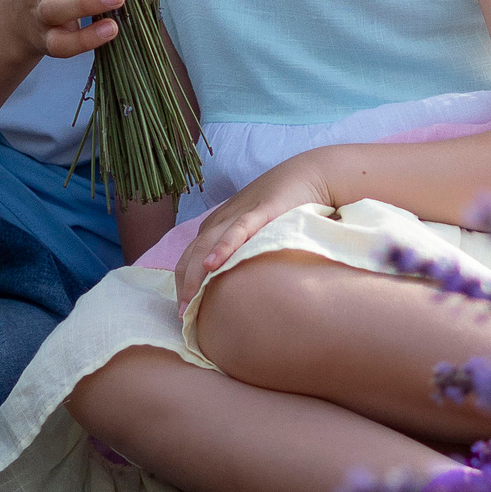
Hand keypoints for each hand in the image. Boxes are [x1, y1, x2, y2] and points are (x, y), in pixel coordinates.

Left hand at [176, 152, 337, 312]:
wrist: (308, 175)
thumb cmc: (282, 206)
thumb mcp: (255, 229)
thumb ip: (242, 250)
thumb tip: (237, 286)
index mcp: (216, 224)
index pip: (189, 257)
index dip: (183, 283)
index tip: (185, 309)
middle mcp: (221, 220)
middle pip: (191, 255)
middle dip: (184, 286)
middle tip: (184, 316)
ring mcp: (239, 214)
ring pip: (208, 246)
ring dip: (195, 275)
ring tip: (190, 301)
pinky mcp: (261, 211)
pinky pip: (237, 231)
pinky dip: (223, 247)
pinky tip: (213, 264)